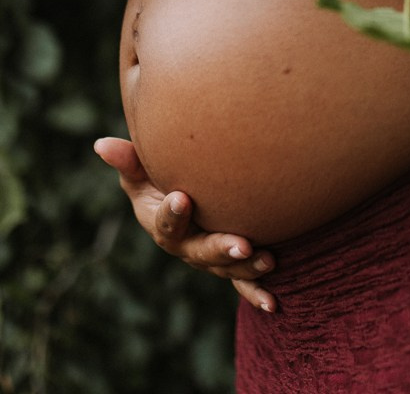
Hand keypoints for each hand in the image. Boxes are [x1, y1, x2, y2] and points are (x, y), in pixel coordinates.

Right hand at [94, 137, 276, 311]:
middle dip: (220, 248)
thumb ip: (128, 160)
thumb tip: (101, 144)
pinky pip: (241, 283)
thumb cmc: (159, 178)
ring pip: (225, 268)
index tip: (182, 198)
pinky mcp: (229, 264)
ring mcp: (207, 257)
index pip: (165, 223)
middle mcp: (184, 246)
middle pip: (200, 251)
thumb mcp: (142, 171)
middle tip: (241, 244)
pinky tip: (272, 303)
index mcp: (161, 224)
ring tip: (268, 259)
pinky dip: (256, 292)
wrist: (185, 197)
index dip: (172, 214)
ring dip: (246, 268)